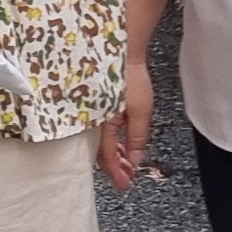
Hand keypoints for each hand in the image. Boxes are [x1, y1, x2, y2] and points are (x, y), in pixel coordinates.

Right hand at [94, 72, 157, 188]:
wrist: (117, 47)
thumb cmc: (128, 74)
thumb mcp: (140, 110)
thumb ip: (137, 137)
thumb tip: (136, 160)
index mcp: (101, 125)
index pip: (107, 158)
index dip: (116, 174)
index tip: (125, 184)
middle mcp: (91, 121)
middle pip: (101, 152)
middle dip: (115, 166)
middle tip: (128, 175)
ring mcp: (91, 112)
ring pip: (99, 141)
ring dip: (114, 154)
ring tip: (127, 160)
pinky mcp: (92, 104)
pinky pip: (99, 128)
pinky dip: (110, 138)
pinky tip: (119, 141)